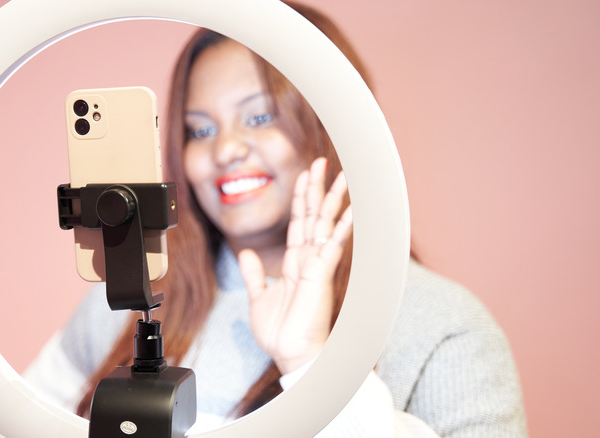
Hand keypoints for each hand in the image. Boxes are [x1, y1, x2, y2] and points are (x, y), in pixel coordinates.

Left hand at [238, 157, 352, 374]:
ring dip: (332, 198)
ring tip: (341, 175)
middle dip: (316, 188)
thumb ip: (254, 275)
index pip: (298, 222)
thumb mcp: (258, 298)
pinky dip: (343, 226)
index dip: (300, 198)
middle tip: (322, 162)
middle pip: (313, 215)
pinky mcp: (322, 273)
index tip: (304, 176)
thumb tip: (247, 254)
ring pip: (325, 223)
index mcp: (295, 262)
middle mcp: (308, 259)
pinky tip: (352, 209)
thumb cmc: (281, 332)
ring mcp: (317, 264)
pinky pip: (334, 244)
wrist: (291, 354)